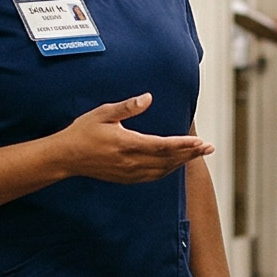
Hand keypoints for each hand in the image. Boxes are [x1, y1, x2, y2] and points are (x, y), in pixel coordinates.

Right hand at [57, 94, 212, 184]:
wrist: (67, 157)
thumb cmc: (83, 131)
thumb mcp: (103, 113)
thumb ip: (127, 107)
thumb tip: (148, 98)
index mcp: (127, 144)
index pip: (162, 146)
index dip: (183, 145)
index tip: (200, 142)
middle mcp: (131, 162)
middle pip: (168, 160)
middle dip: (190, 154)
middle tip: (209, 148)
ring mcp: (129, 173)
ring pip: (163, 170)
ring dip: (182, 163)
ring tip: (197, 155)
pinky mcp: (126, 178)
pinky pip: (153, 177)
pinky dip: (168, 170)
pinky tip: (176, 165)